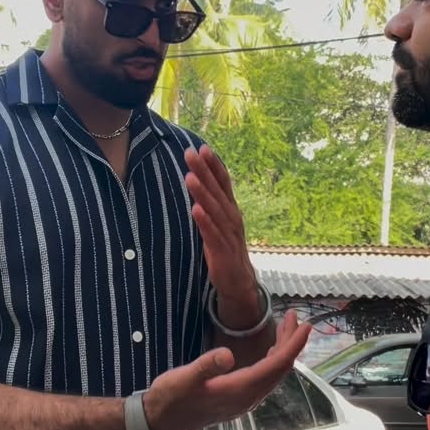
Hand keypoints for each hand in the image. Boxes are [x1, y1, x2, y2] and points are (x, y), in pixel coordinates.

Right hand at [143, 310, 310, 429]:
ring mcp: (243, 400)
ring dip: (282, 350)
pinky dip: (272, 360)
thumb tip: (227, 354)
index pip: (276, 365)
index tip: (306, 325)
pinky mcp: (237, 399)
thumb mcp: (183, 378)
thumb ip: (205, 366)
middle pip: (279, 369)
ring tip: (286, 327)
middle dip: (291, 342)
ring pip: (273, 374)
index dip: (293, 345)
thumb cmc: (169, 398)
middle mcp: (248, 397)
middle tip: (295, 316)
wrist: (159, 422)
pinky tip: (269, 350)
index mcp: (240, 390)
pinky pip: (264, 378)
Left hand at [184, 145, 256, 304]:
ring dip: (203, 193)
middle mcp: (232, 218)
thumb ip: (211, 203)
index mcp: (230, 209)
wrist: (238, 281)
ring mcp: (228, 234)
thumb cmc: (225, 249)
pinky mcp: (222, 251)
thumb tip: (197, 181)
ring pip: (214, 210)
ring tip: (190, 177)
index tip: (202, 147)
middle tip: (191, 153)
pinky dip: (205, 222)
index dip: (213, 165)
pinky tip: (195, 210)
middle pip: (217, 191)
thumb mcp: (219, 222)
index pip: (223, 182)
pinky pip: (212, 234)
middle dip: (204, 171)